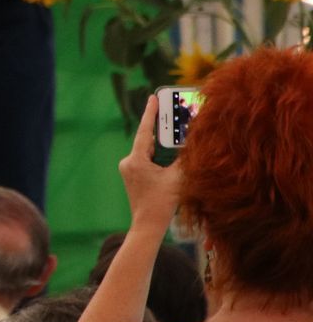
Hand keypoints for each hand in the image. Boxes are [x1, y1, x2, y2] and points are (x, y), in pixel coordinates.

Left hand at [121, 96, 182, 233]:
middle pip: (148, 140)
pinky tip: (172, 152)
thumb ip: (183, 159)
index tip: (154, 96)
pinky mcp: (133, 175)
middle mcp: (129, 162)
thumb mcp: (177, 178)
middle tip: (173, 112)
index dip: (151, 113)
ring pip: (149, 150)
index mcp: (136, 160)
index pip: (145, 131)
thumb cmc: (162, 203)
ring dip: (163, 143)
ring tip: (178, 132)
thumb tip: (192, 143)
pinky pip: (147, 158)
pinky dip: (159, 154)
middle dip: (162, 128)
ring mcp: (129, 168)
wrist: (148, 225)